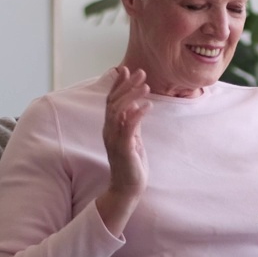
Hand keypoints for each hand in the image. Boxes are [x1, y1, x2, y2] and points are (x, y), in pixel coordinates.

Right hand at [97, 66, 151, 234]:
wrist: (128, 187)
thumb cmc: (131, 162)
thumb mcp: (132, 137)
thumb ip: (132, 121)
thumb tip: (136, 104)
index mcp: (110, 127)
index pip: (111, 100)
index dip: (118, 84)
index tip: (126, 69)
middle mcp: (109, 131)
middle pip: (114, 102)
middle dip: (127, 85)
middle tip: (141, 73)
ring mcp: (114, 140)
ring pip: (118, 112)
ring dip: (132, 96)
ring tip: (147, 86)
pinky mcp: (123, 149)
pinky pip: (128, 128)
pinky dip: (136, 115)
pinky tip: (148, 105)